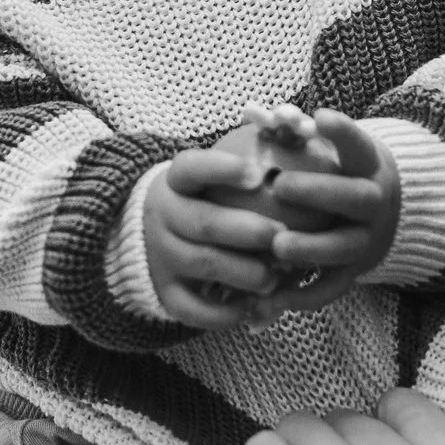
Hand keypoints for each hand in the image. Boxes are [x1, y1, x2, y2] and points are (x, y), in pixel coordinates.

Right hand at [146, 144, 287, 328]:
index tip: (257, 173)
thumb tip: (299, 131)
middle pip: (205, 222)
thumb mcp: (208, 177)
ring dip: (245, 272)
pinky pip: (192, 308)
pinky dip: (223, 312)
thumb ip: (245, 161)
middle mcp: (164, 216)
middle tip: (281, 235)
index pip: (193, 167)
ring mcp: (161, 255)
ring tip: (275, 276)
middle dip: (248, 230)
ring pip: (204, 264)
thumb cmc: (201, 200)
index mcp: (176, 181)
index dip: (222, 169)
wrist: (144, 235)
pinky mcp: (164, 291)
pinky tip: (251, 307)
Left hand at [254, 109, 400, 315]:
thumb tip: (253, 111)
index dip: (343, 132)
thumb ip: (295, 133)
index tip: (318, 117)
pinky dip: (300, 295)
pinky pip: (329, 288)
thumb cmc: (338, 172)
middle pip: (356, 198)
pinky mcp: (354, 273)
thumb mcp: (330, 150)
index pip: (359, 145)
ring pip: (344, 247)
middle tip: (281, 185)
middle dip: (320, 191)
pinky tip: (267, 298)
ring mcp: (367, 241)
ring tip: (277, 245)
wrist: (383, 216)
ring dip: (311, 247)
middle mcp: (375, 204)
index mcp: (369, 167)